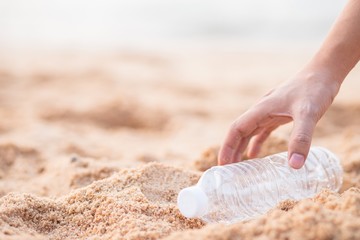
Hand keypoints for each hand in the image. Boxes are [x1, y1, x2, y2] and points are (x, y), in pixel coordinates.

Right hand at [218, 67, 340, 168]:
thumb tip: (293, 166)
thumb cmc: (314, 89)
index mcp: (261, 110)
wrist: (323, 73)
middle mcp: (261, 111)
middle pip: (239, 132)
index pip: (236, 129)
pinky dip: (256, 143)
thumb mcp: (308, 114)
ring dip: (241, 147)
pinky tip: (255, 154)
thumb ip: (300, 139)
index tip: (223, 164)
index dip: (227, 146)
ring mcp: (269, 112)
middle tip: (227, 170)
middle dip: (231, 150)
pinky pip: (262, 131)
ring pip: (249, 132)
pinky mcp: (279, 114)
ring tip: (237, 166)